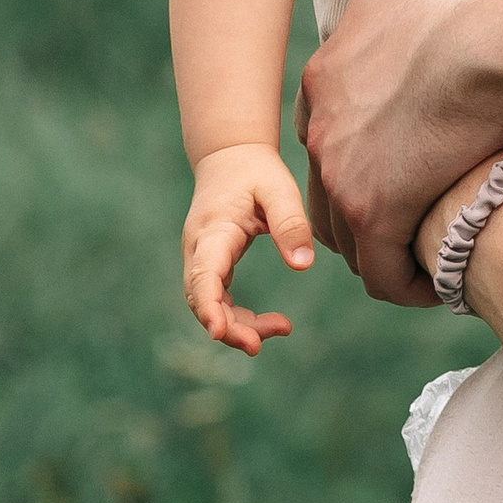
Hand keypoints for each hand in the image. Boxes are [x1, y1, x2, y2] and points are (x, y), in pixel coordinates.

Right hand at [182, 142, 316, 353]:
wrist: (231, 157)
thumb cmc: (256, 172)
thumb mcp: (278, 189)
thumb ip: (290, 223)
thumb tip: (302, 266)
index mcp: (213, 230)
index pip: (204, 273)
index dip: (208, 305)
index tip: (218, 331)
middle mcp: (199, 249)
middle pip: (202, 298)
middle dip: (226, 327)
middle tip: (259, 345)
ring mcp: (201, 259)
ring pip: (209, 304)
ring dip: (237, 325)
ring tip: (281, 329)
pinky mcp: (211, 265)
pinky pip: (218, 299)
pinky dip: (239, 316)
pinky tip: (272, 324)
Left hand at [300, 0, 502, 305]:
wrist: (494, 27)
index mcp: (326, 78)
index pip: (334, 130)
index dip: (372, 146)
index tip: (414, 155)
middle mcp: (321, 131)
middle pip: (335, 187)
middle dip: (375, 201)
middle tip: (427, 205)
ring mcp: (345, 176)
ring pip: (354, 236)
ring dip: (390, 245)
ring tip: (436, 242)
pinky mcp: (379, 213)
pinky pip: (384, 273)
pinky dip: (409, 281)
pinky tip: (443, 277)